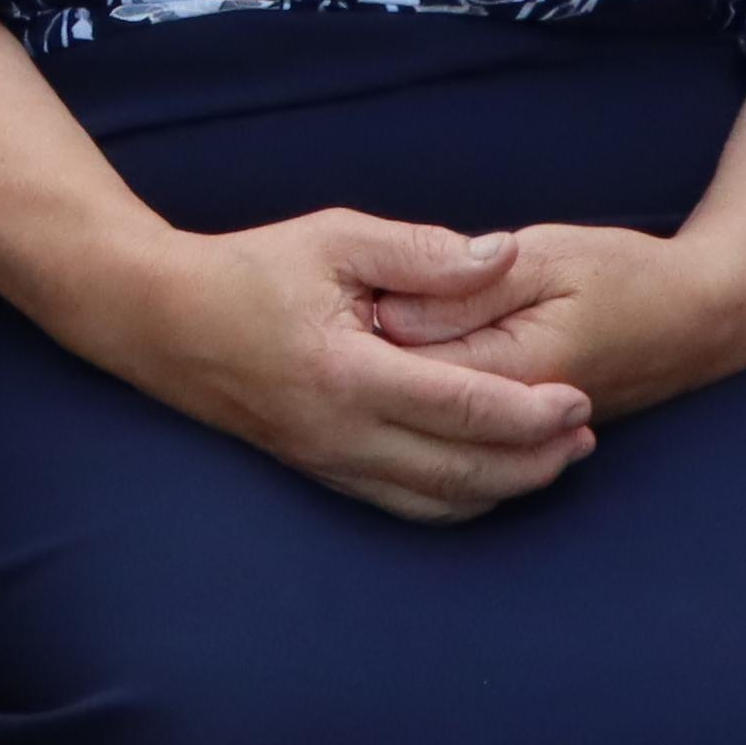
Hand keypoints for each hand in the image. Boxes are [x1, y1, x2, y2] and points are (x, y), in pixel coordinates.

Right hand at [115, 208, 599, 520]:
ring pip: (436, 503)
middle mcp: (339, 434)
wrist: (158, 317)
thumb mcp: (336, 238)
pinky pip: (402, 506)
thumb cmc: (248, 268)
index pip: (465, 409)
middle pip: (463, 472)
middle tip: (587, 435)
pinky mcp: (317, 471)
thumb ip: (424, 251)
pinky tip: (491, 476)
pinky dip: (458, 500)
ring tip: (556, 460)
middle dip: (536, 461)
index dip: (533, 412)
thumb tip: (503, 255)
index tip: (581, 397)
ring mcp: (326, 462)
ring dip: (505, 487)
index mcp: (348, 374)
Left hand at [358, 217, 745, 420]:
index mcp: (513, 368)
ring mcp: (517, 439)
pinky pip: (452, 441)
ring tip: (381, 341)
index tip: (348, 291)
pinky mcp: (520, 439)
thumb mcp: (547, 257)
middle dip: (371, 365)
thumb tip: (389, 314)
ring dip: (394, 392)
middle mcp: (508, 420)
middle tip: (353, 311)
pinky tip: (409, 375)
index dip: (365, 329)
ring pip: (427, 430)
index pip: (408, 368)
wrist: (700, 321)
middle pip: (407, 408)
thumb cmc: (625, 275)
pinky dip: (424, 411)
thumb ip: (466, 287)